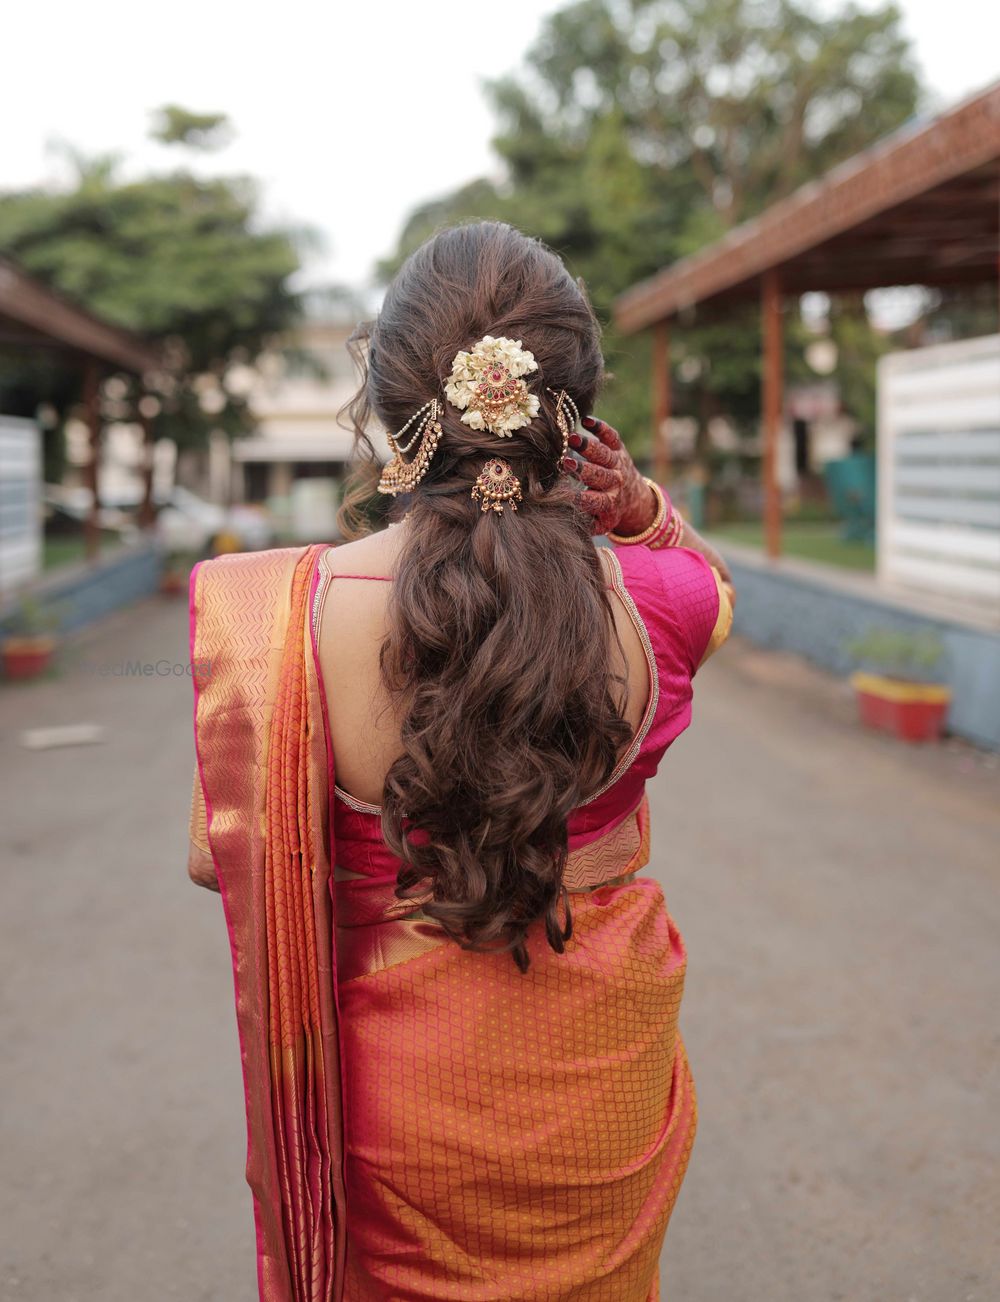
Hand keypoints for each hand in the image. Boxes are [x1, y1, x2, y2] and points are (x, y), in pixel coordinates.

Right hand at [567, 416, 656, 536]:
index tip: (567, 494)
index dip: (582, 498)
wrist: (633, 497)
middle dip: (583, 469)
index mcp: (608, 503)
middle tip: (566, 462)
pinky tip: (586, 420)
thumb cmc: (606, 511)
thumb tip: (563, 519)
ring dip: (588, 446)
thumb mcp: (599, 523)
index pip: (594, 501)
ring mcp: (617, 463)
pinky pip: (611, 436)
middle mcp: (614, 482)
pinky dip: (600, 427)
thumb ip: (585, 524)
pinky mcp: (618, 448)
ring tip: (571, 437)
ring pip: (603, 453)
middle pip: (599, 475)